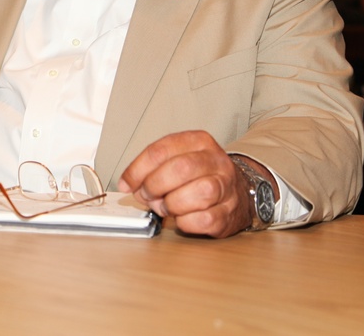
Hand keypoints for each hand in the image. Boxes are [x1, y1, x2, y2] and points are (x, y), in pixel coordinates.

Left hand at [117, 130, 253, 237]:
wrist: (237, 192)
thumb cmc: (199, 175)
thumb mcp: (176, 158)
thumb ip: (152, 167)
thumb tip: (128, 183)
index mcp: (198, 141)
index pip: (161, 151)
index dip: (137, 170)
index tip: (126, 183)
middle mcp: (216, 161)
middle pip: (180, 169)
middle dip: (154, 186)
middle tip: (146, 195)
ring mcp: (227, 188)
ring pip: (198, 194)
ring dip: (171, 205)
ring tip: (166, 206)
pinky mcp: (229, 213)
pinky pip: (203, 220)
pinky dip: (185, 222)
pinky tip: (182, 217)